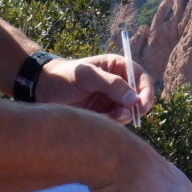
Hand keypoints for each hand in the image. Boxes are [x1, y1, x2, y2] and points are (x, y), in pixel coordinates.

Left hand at [36, 54, 153, 122]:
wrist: (44, 90)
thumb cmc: (65, 76)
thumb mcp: (87, 76)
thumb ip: (111, 84)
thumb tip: (134, 99)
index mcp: (119, 67)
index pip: (142, 79)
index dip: (146, 92)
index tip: (142, 106)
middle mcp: (120, 84)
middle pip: (140, 99)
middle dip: (134, 109)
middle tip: (121, 115)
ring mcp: (113, 99)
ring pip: (129, 113)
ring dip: (120, 117)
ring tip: (103, 116)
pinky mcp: (105, 113)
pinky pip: (116, 122)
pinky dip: (110, 124)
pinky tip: (96, 119)